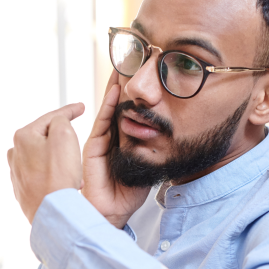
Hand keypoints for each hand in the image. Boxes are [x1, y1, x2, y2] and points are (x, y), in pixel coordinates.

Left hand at [7, 102, 85, 222]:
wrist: (52, 211)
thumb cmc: (59, 174)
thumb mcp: (64, 136)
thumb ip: (61, 120)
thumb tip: (57, 122)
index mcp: (22, 136)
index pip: (50, 118)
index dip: (70, 110)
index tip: (82, 107)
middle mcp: (14, 154)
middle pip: (46, 138)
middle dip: (64, 141)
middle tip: (78, 147)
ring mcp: (16, 173)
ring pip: (45, 158)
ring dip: (61, 161)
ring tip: (74, 171)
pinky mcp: (22, 189)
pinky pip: (42, 175)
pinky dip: (54, 175)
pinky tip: (66, 183)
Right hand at [81, 72, 152, 228]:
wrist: (112, 211)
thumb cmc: (130, 193)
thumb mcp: (150, 163)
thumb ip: (156, 147)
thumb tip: (176, 131)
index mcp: (123, 138)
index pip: (131, 109)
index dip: (137, 92)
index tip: (147, 71)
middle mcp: (110, 136)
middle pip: (119, 103)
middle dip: (126, 82)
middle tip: (134, 57)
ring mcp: (100, 139)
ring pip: (110, 107)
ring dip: (116, 86)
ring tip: (123, 64)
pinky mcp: (92, 146)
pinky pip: (102, 120)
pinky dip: (109, 103)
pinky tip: (116, 88)